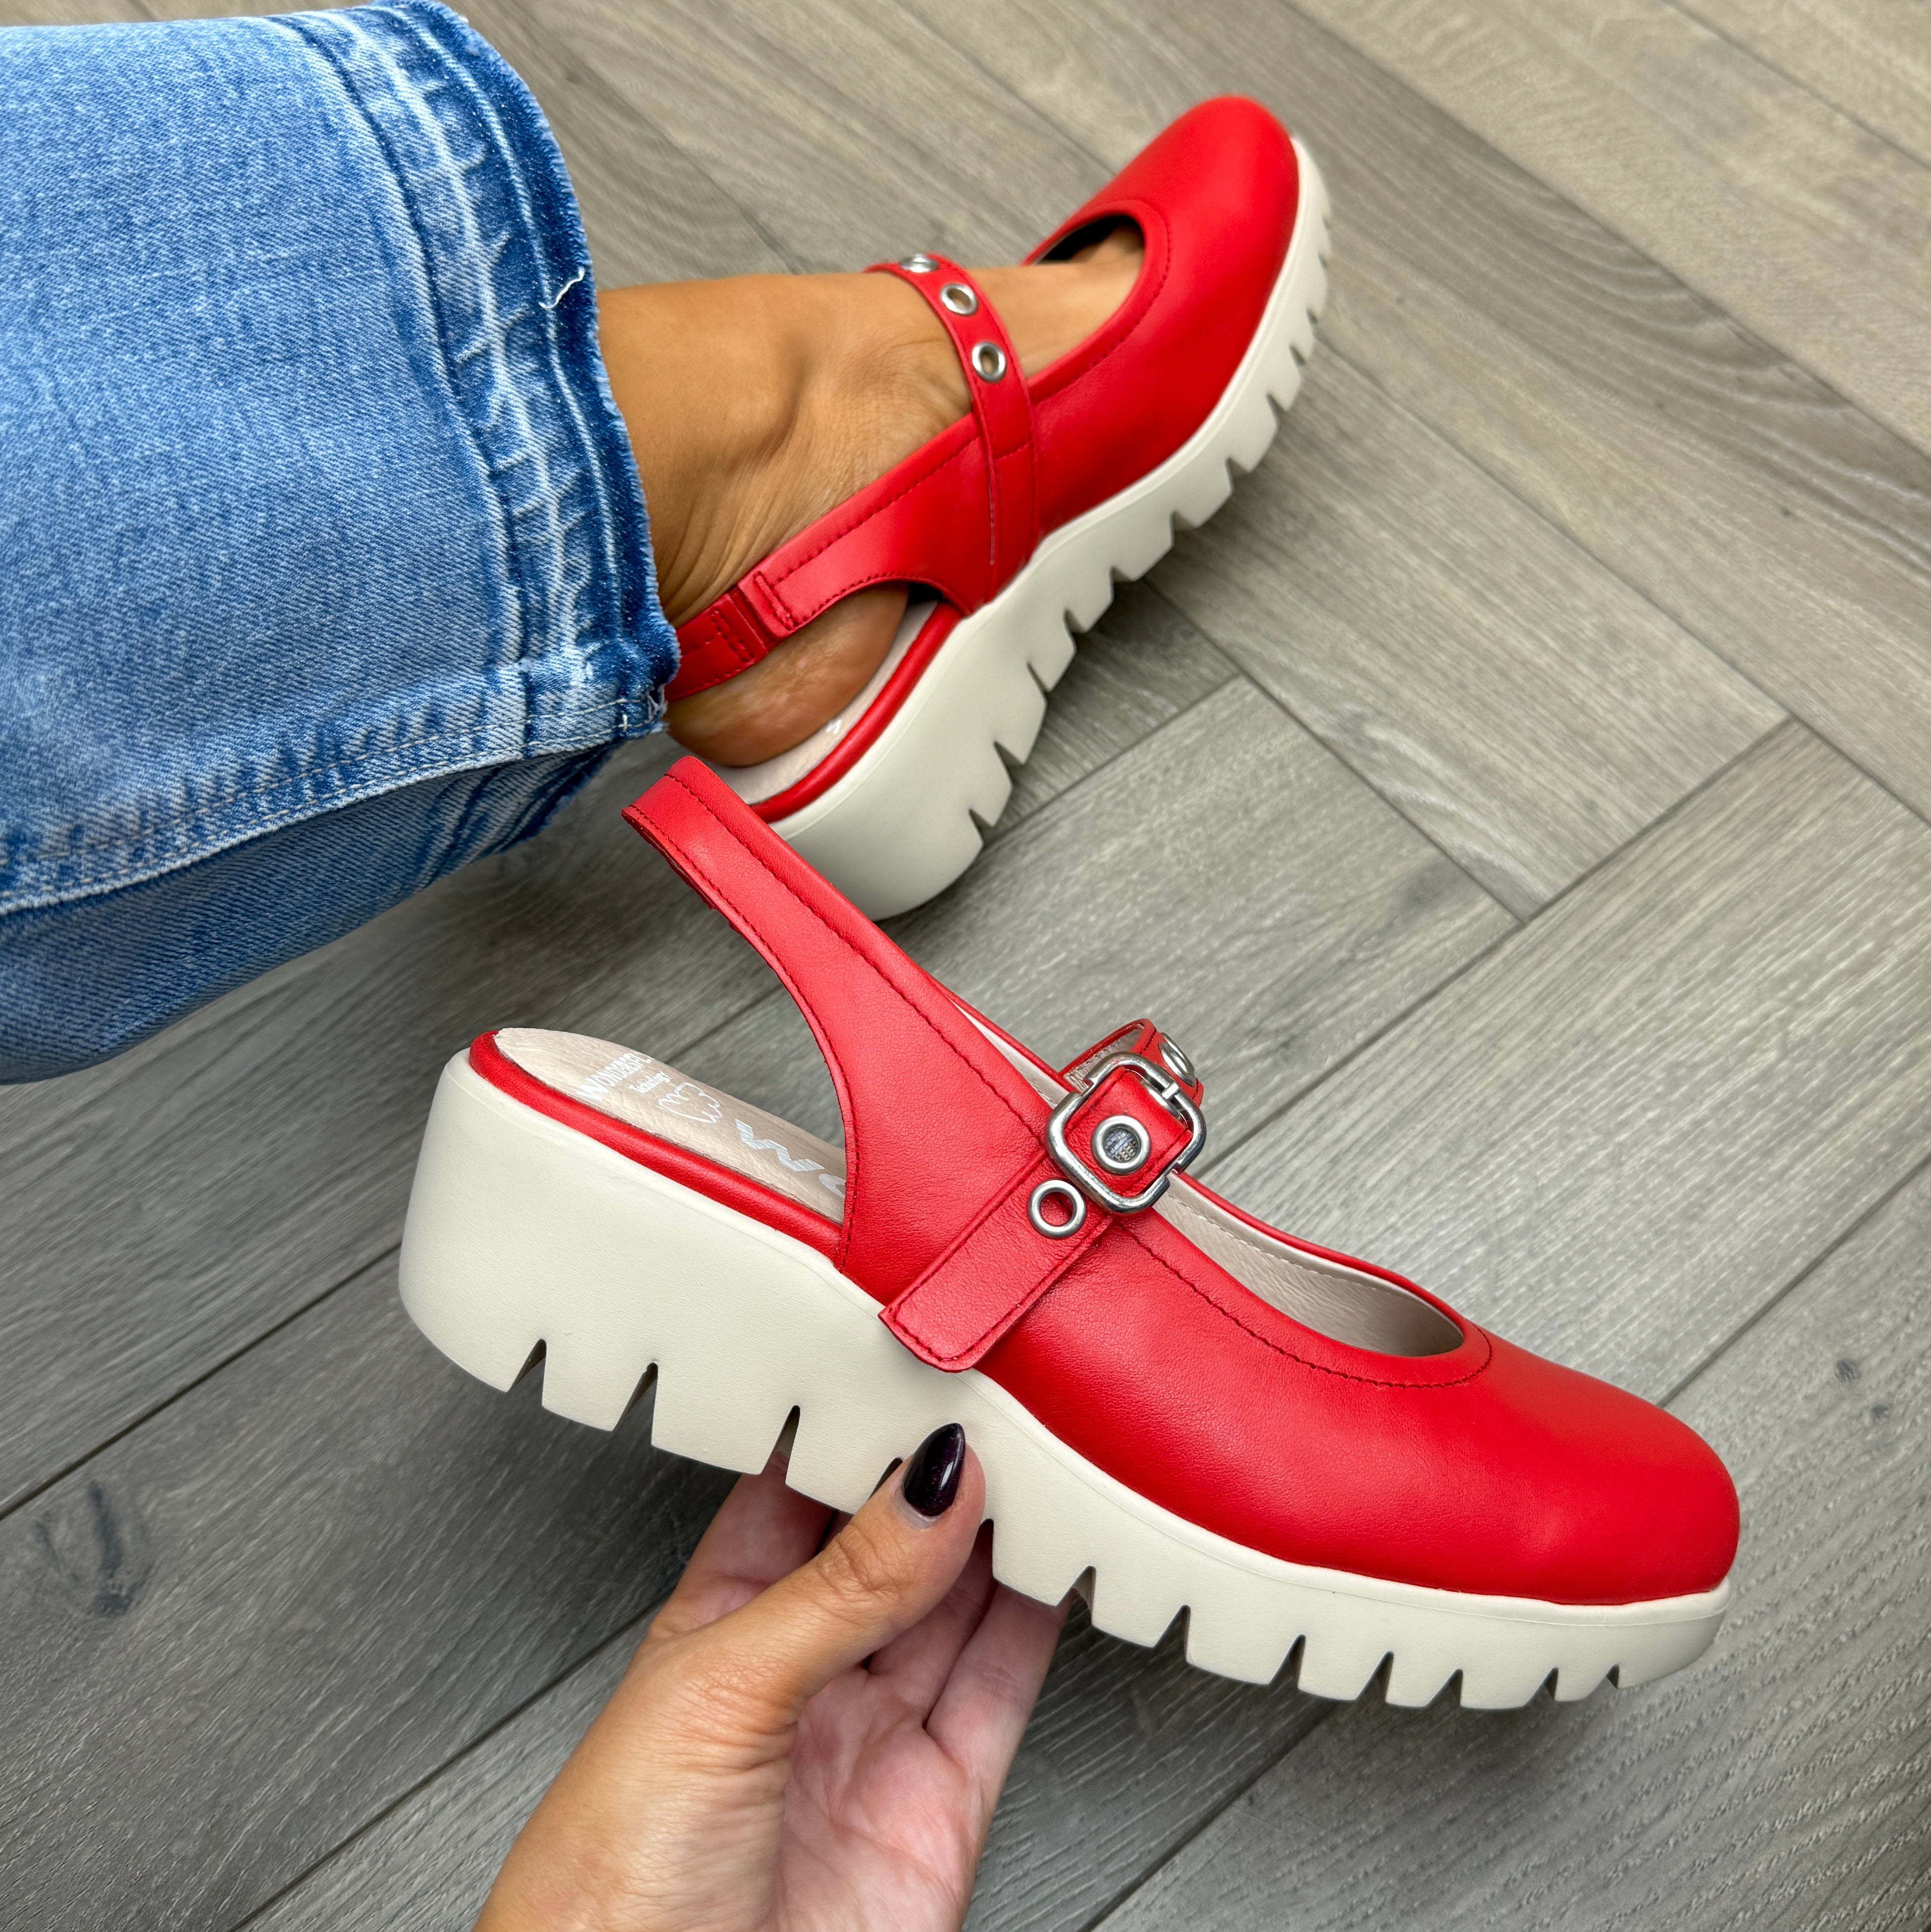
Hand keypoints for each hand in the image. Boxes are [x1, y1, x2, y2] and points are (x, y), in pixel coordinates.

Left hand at [476, 1424, 1066, 1930]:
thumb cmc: (612, 1885)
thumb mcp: (722, 1691)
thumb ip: (838, 1586)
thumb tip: (926, 1486)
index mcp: (717, 1627)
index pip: (794, 1493)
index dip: (849, 1427)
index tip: (904, 1363)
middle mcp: (801, 1675)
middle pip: (887, 1544)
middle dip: (936, 1472)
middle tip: (993, 1394)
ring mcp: (874, 1736)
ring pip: (955, 1604)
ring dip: (1000, 1531)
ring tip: (1042, 1449)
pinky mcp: (940, 1801)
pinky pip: (1002, 1686)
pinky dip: (1040, 1620)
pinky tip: (1059, 1559)